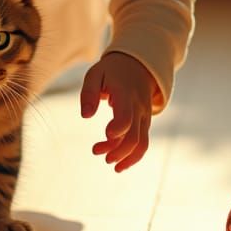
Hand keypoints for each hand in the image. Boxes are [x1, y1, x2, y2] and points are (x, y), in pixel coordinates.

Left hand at [79, 51, 155, 171]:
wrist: (139, 66)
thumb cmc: (111, 71)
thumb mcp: (95, 73)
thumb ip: (89, 93)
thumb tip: (85, 116)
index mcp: (126, 94)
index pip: (126, 117)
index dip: (118, 129)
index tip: (106, 135)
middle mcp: (139, 108)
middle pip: (133, 137)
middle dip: (116, 150)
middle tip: (96, 150)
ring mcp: (144, 117)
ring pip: (141, 143)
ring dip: (125, 157)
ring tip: (108, 162)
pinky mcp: (145, 123)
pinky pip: (143, 143)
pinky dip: (133, 156)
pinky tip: (119, 164)